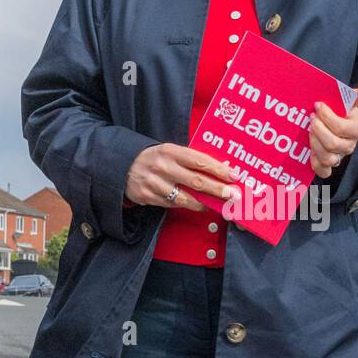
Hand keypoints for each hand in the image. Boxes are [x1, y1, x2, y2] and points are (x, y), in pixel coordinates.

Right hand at [124, 143, 239, 209]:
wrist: (123, 165)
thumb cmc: (154, 158)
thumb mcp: (170, 151)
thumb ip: (191, 159)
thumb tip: (220, 168)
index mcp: (170, 151)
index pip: (199, 160)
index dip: (218, 169)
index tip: (234, 176)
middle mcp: (162, 167)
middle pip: (195, 181)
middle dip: (218, 189)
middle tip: (234, 195)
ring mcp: (154, 183)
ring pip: (185, 198)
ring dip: (204, 202)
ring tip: (218, 204)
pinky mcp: (148, 197)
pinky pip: (172, 205)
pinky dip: (188, 206)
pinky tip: (199, 205)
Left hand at [309, 87, 357, 178]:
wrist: (338, 127)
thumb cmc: (339, 113)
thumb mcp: (345, 104)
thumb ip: (351, 98)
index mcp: (355, 130)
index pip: (341, 127)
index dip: (326, 116)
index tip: (317, 105)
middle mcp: (349, 146)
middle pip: (333, 144)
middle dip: (318, 130)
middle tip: (310, 119)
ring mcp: (339, 157)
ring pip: (328, 159)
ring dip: (314, 144)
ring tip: (308, 132)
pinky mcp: (329, 166)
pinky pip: (324, 172)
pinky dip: (315, 164)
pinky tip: (309, 152)